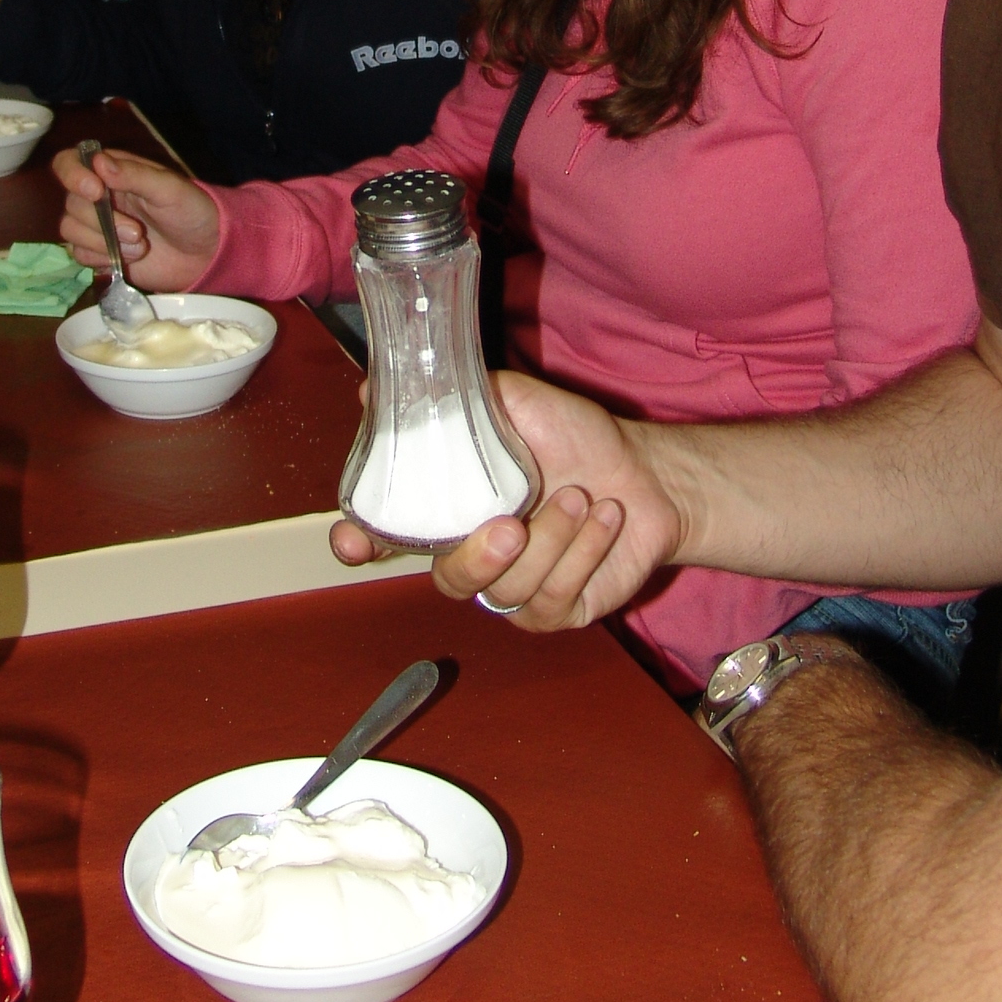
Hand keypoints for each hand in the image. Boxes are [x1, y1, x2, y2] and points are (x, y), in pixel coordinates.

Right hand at [51, 142, 221, 291]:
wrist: (204, 253)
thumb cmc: (191, 211)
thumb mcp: (170, 188)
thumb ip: (135, 174)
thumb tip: (98, 162)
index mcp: (112, 170)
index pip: (69, 162)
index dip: (72, 175)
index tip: (95, 191)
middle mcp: (98, 195)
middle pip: (71, 203)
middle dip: (103, 222)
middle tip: (138, 233)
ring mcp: (96, 225)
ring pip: (70, 230)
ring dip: (103, 242)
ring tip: (140, 247)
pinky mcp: (97, 252)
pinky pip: (78, 254)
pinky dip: (101, 258)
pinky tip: (127, 259)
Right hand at [330, 370, 687, 631]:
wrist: (645, 473)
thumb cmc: (574, 437)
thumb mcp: (516, 403)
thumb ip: (455, 400)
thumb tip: (376, 392)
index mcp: (451, 507)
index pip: (386, 535)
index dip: (360, 542)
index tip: (356, 541)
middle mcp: (474, 552)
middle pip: (448, 579)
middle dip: (478, 556)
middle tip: (513, 524)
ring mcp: (514, 588)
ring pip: (506, 590)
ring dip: (551, 542)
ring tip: (581, 499)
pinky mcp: (556, 610)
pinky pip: (552, 600)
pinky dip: (581, 555)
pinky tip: (604, 520)